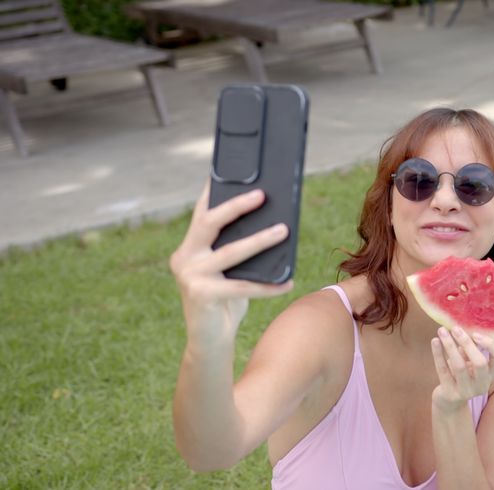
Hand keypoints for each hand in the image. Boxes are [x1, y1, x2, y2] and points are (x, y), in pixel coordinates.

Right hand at [170, 183, 293, 344]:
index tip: (225, 172)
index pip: (201, 213)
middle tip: (262, 195)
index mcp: (188, 248)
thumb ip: (237, 250)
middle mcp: (184, 258)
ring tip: (284, 230)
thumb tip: (274, 224)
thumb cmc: (224, 301)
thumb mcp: (228, 272)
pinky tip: (287, 281)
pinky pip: (243, 287)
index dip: (213, 192)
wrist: (208, 341)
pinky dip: (268, 285)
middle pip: (209, 224)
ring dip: (260, 240)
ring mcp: (190, 277)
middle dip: (236, 207)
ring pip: (230, 253)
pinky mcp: (202, 296)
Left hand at [430, 327, 493, 412]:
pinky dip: (438, 354)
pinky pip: (443, 371)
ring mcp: (466, 391)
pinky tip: (435, 341)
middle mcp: (482, 384)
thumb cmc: (462, 374)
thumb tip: (464, 327)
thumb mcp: (469, 362)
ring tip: (442, 330)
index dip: (491, 345)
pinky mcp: (450, 393)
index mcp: (491, 374)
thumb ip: (470, 348)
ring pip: (459, 366)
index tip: (475, 334)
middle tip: (455, 328)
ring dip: (450, 345)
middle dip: (467, 344)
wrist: (449, 401)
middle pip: (480, 363)